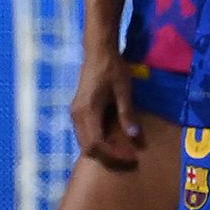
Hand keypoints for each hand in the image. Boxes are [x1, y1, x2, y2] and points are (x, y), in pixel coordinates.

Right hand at [68, 46, 143, 168]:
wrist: (98, 52)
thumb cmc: (112, 69)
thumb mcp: (124, 91)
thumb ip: (127, 114)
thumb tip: (135, 137)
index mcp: (88, 111)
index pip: (96, 143)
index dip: (113, 154)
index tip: (130, 157)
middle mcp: (77, 115)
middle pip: (88, 147)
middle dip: (107, 156)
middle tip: (128, 158)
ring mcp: (75, 113)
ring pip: (85, 142)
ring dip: (102, 150)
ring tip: (122, 150)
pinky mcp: (78, 111)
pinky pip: (85, 134)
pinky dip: (98, 141)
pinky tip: (113, 139)